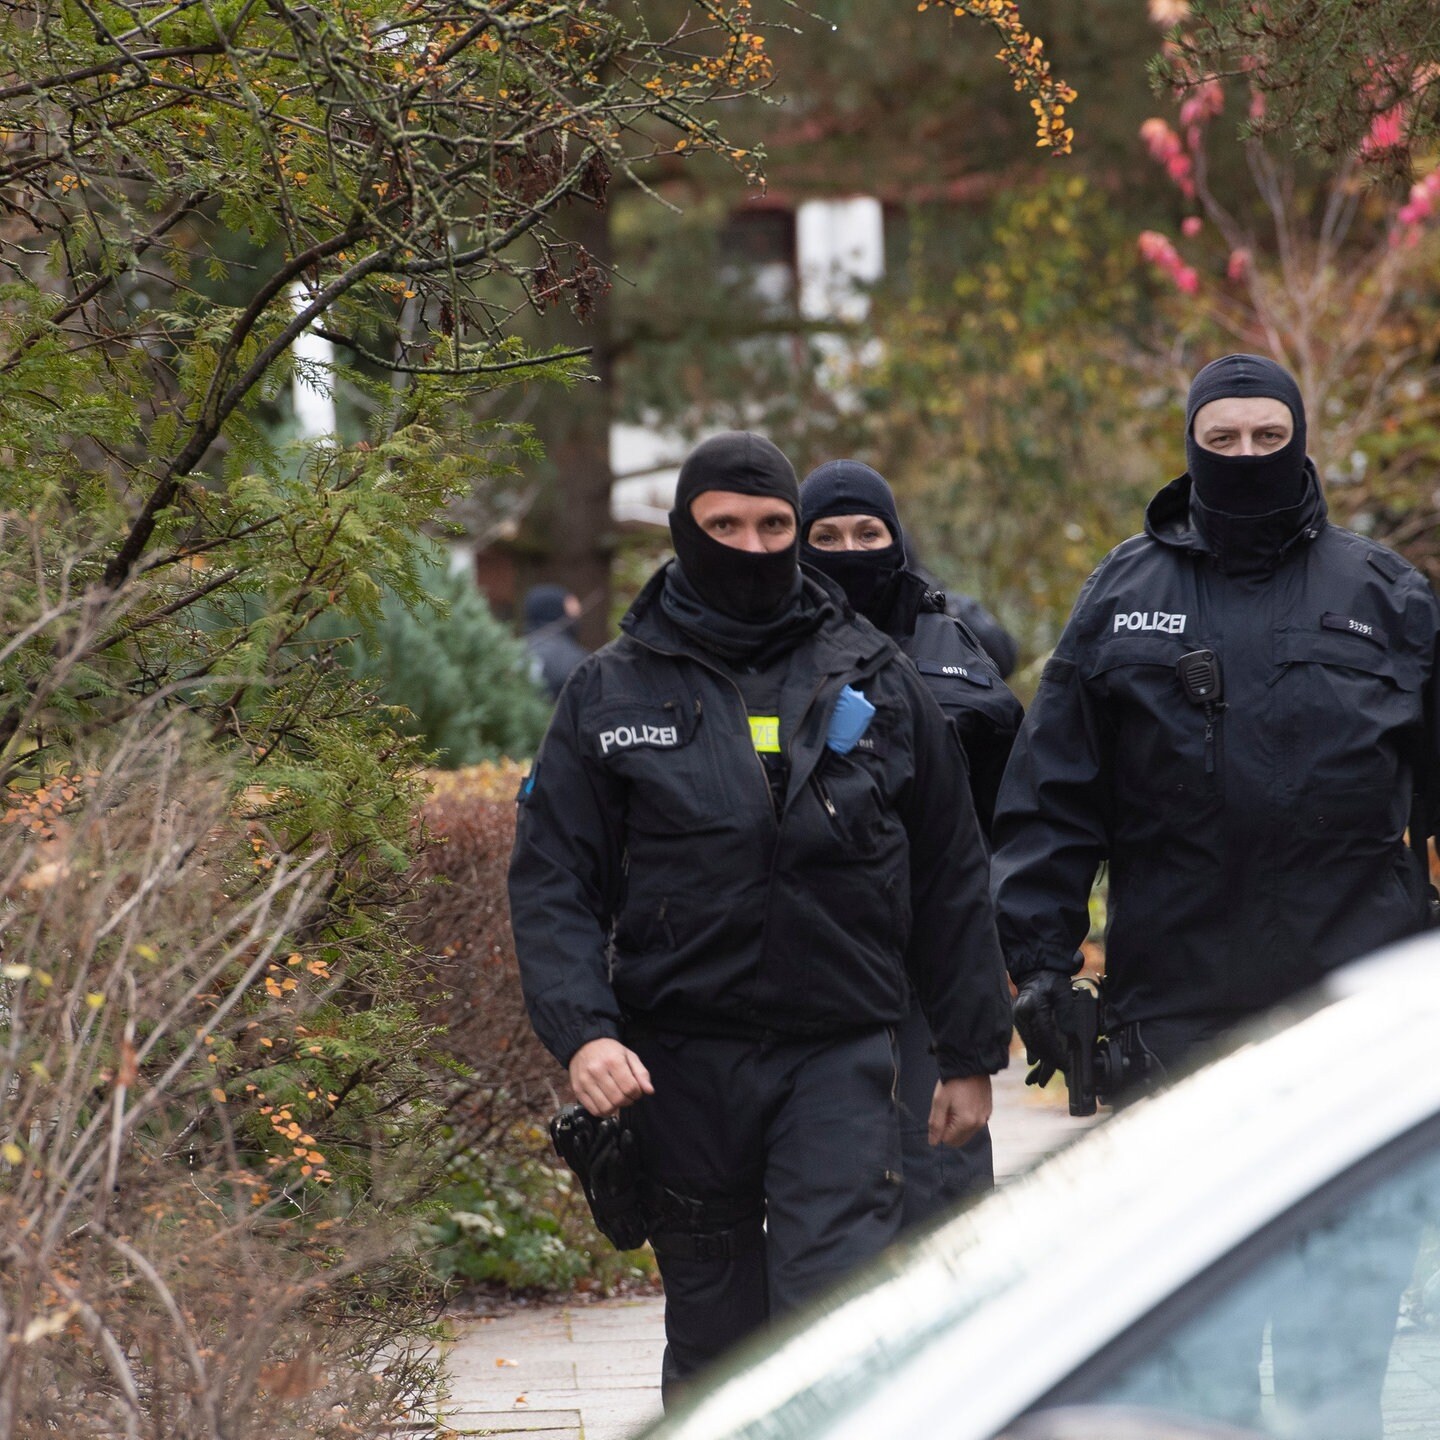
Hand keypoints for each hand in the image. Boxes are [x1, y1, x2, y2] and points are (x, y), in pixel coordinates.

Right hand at [568, 1038, 653, 1117]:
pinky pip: (594, 1110)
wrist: (583, 1045)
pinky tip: (606, 1102)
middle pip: (618, 1099)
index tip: (636, 1090)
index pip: (630, 1088)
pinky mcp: (577, 1090)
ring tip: (617, 1099)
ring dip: (616, 1108)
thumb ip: (641, 1073)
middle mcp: (597, 1071)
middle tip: (627, 1096)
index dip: (637, 1093)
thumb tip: (649, 1091)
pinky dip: (603, 1111)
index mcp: (613, 1061)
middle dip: (627, 1101)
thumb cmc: (609, 1051)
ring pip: (606, 1108)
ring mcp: (585, 1082)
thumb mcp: (629, 1056)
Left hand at [928, 1074, 991, 1147]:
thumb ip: (936, 1124)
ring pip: (967, 1132)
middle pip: (959, 1139)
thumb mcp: (939, 1102)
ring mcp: (985, 1117)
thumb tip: (933, 1143)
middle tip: (947, 1109)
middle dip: (950, 1128)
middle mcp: (979, 1123)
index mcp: (967, 1122)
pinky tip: (964, 1101)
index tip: (942, 1112)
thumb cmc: (953, 1082)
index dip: (941, 1128)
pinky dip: (967, 1118)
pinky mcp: (988, 1110)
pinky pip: (975, 1123)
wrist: (970, 1064)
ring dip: (958, 1124)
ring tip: (956, 1104)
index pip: (948, 1140)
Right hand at [1012, 969, 1072, 1087]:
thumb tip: (1069, 1034)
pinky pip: (1027, 1039)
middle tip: (1063, 1071)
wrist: (1034, 970)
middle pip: (1036, 1045)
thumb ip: (1066, 1011)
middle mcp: (1022, 1015)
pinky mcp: (1018, 1020)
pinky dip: (1034, 1052)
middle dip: (1049, 1061)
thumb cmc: (1051, 979)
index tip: (1067, 1065)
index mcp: (1032, 1007)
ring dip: (1041, 1060)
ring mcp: (1018, 1018)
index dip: (1056, 1054)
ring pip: (1030, 1045)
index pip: (1045, 1037)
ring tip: (1050, 1072)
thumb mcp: (1062, 990)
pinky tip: (1036, 1063)